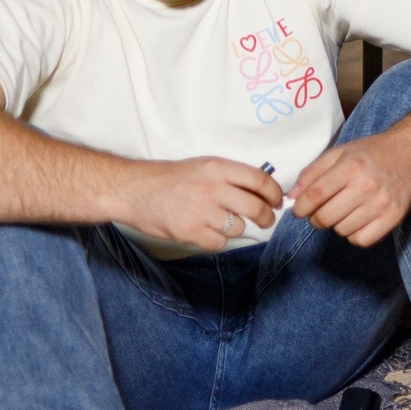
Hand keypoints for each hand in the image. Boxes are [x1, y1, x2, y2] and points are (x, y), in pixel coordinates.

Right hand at [109, 156, 280, 251]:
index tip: (278, 201)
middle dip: (266, 217)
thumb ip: (231, 176)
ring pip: (238, 227)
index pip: (261, 180)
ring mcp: (201, 211)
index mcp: (219, 168)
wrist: (132, 190)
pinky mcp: (189, 231)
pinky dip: (217, 240)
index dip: (275, 193)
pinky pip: (219, 242)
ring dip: (236, 228)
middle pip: (255, 207)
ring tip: (223, 222)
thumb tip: (262, 190)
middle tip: (266, 220)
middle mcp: (213, 188)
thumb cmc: (169, 178)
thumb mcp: (204, 166)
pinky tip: (208, 232)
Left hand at [289, 130, 410, 246]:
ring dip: (338, 224)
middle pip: (325, 218)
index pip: (314, 196)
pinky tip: (359, 220)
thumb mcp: (340, 152)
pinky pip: (361, 240)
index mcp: (350, 167)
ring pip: (342, 230)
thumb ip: (312, 173)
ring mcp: (382, 203)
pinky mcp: (394, 217)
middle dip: (316, 218)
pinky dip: (355, 234)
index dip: (300, 208)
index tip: (300, 210)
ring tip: (346, 210)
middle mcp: (366, 186)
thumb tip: (293, 197)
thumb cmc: (374, 152)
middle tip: (321, 211)